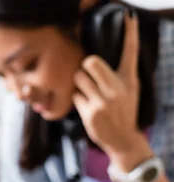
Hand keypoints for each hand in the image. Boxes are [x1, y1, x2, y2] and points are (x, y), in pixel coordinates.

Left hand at [72, 10, 142, 156]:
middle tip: (88, 74)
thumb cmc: (123, 111)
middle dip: (85, 65)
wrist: (123, 140)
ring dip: (79, 83)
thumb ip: (118, 75)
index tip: (128, 18)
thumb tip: (96, 60)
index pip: (130, 53)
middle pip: (91, 61)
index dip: (129, 34)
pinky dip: (78, 100)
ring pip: (78, 78)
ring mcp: (103, 101)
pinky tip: (88, 108)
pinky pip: (74, 96)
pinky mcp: (90, 113)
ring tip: (89, 93)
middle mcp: (117, 89)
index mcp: (129, 80)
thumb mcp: (129, 91)